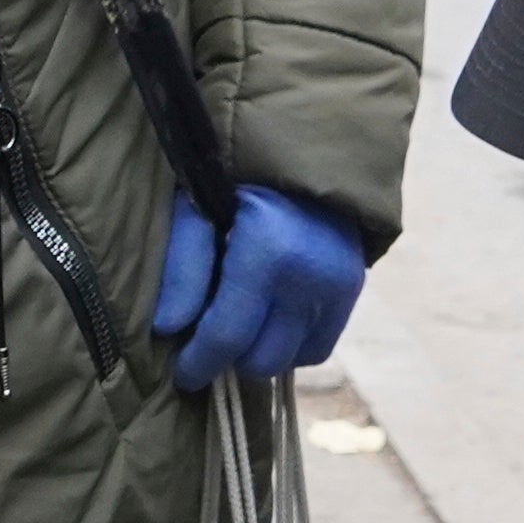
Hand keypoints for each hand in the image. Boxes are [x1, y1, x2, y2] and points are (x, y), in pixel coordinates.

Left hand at [153, 186, 368, 387]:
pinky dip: (290, 343)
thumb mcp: (197, 206)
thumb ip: (183, 268)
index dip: (199, 363)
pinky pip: (318, 346)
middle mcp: (312, 277)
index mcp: (269, 252)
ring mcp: (340, 286)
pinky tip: (270, 318)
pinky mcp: (354, 290)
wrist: (306, 148)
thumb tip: (169, 330)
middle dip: (230, 359)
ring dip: (261, 352)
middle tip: (208, 340)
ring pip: (293, 359)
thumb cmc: (238, 173)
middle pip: (262, 359)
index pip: (228, 336)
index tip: (181, 374)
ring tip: (240, 325)